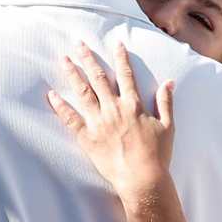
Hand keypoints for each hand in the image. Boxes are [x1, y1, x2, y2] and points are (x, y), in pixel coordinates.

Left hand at [47, 42, 174, 203]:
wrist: (142, 178)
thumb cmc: (157, 155)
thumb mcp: (168, 126)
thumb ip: (166, 102)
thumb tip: (169, 82)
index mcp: (133, 105)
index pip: (126, 75)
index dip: (120, 57)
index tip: (115, 43)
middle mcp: (114, 109)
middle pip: (99, 78)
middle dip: (88, 59)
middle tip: (78, 44)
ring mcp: (99, 122)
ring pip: (83, 93)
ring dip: (72, 74)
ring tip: (63, 60)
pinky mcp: (87, 137)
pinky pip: (70, 119)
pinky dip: (60, 106)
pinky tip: (51, 95)